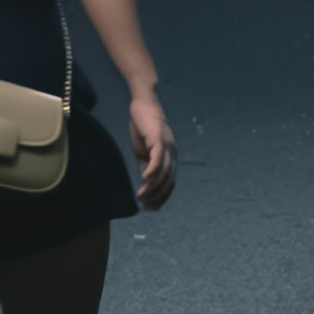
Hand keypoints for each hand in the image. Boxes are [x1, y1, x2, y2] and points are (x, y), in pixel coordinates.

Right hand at [125, 89, 177, 210]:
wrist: (143, 105)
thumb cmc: (143, 128)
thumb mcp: (144, 151)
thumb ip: (147, 165)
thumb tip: (146, 182)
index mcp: (170, 158)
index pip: (169, 183)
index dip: (161, 197)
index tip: (150, 208)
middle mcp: (172, 154)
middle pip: (168, 181)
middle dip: (156, 196)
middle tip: (144, 206)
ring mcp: (167, 146)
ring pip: (163, 172)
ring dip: (152, 187)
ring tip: (141, 196)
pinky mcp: (158, 138)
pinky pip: (158, 157)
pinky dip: (153, 170)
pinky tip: (144, 179)